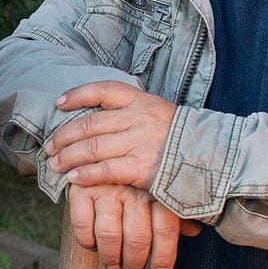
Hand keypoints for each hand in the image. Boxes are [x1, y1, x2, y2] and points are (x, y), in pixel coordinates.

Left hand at [47, 80, 180, 189]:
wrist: (218, 161)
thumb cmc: (187, 141)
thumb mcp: (163, 114)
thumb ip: (137, 113)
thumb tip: (106, 114)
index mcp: (143, 101)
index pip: (103, 89)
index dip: (78, 94)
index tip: (59, 103)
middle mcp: (139, 118)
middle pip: (90, 124)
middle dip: (64, 136)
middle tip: (50, 147)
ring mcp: (140, 142)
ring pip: (92, 147)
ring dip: (68, 157)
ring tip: (55, 164)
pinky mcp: (143, 168)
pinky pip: (105, 171)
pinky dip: (85, 175)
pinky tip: (73, 179)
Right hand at [66, 183, 195, 268]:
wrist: (99, 147)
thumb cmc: (135, 175)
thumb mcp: (160, 188)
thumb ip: (177, 210)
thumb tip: (194, 231)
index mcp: (156, 188)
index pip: (166, 228)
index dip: (164, 256)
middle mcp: (132, 189)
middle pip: (137, 238)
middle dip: (134, 262)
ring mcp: (106, 189)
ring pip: (109, 236)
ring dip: (111, 258)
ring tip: (113, 263)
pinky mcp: (81, 190)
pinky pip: (83, 227)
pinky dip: (88, 242)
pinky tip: (93, 244)